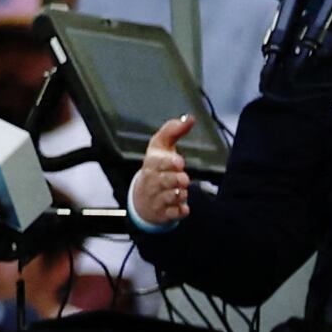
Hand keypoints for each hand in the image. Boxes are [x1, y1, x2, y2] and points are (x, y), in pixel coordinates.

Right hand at [132, 112, 195, 228]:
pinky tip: (182, 206)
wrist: (142, 197)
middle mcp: (152, 181)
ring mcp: (157, 198)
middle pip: (165, 181)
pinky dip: (181, 210)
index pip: (157, 162)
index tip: (179, 161)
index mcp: (151, 163)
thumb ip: (173, 131)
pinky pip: (175, 213)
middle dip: (176, 179)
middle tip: (183, 178)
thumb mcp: (160, 147)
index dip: (169, 162)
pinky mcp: (163, 213)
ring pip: (172, 196)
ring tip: (181, 190)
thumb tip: (189, 118)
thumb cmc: (156, 167)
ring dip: (180, 194)